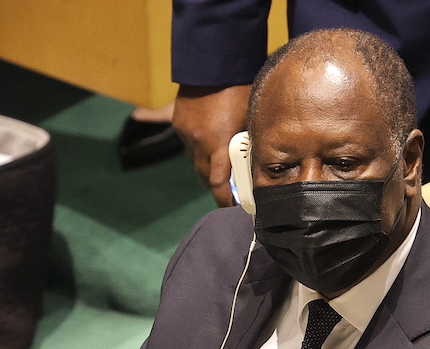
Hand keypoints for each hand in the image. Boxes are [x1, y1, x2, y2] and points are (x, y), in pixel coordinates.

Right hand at [174, 84, 252, 207]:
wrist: (211, 61)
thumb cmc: (239, 86)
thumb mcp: (249, 117)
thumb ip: (247, 142)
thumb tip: (252, 164)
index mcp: (218, 142)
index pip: (217, 183)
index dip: (224, 199)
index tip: (232, 207)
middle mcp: (198, 142)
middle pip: (203, 177)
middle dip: (215, 185)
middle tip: (229, 188)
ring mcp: (186, 134)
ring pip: (195, 161)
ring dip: (207, 164)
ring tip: (220, 157)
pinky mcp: (178, 123)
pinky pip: (189, 144)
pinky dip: (199, 146)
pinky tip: (209, 134)